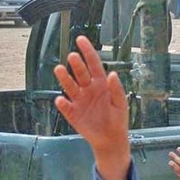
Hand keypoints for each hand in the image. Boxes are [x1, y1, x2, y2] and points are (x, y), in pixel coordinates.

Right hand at [54, 35, 129, 179]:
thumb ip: (117, 89)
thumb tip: (113, 74)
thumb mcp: (120, 104)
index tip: (81, 39)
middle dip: (76, 64)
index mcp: (101, 84)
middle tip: (72, 56)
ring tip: (58, 69)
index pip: (93, 64)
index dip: (88, 51)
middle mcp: (88, 89)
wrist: (110, 140)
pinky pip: (66, 107)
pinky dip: (62, 104)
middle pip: (80, 73)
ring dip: (64, 78)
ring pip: (70, 86)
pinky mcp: (73, 114)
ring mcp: (79, 100)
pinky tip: (60, 100)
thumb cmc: (117, 119)